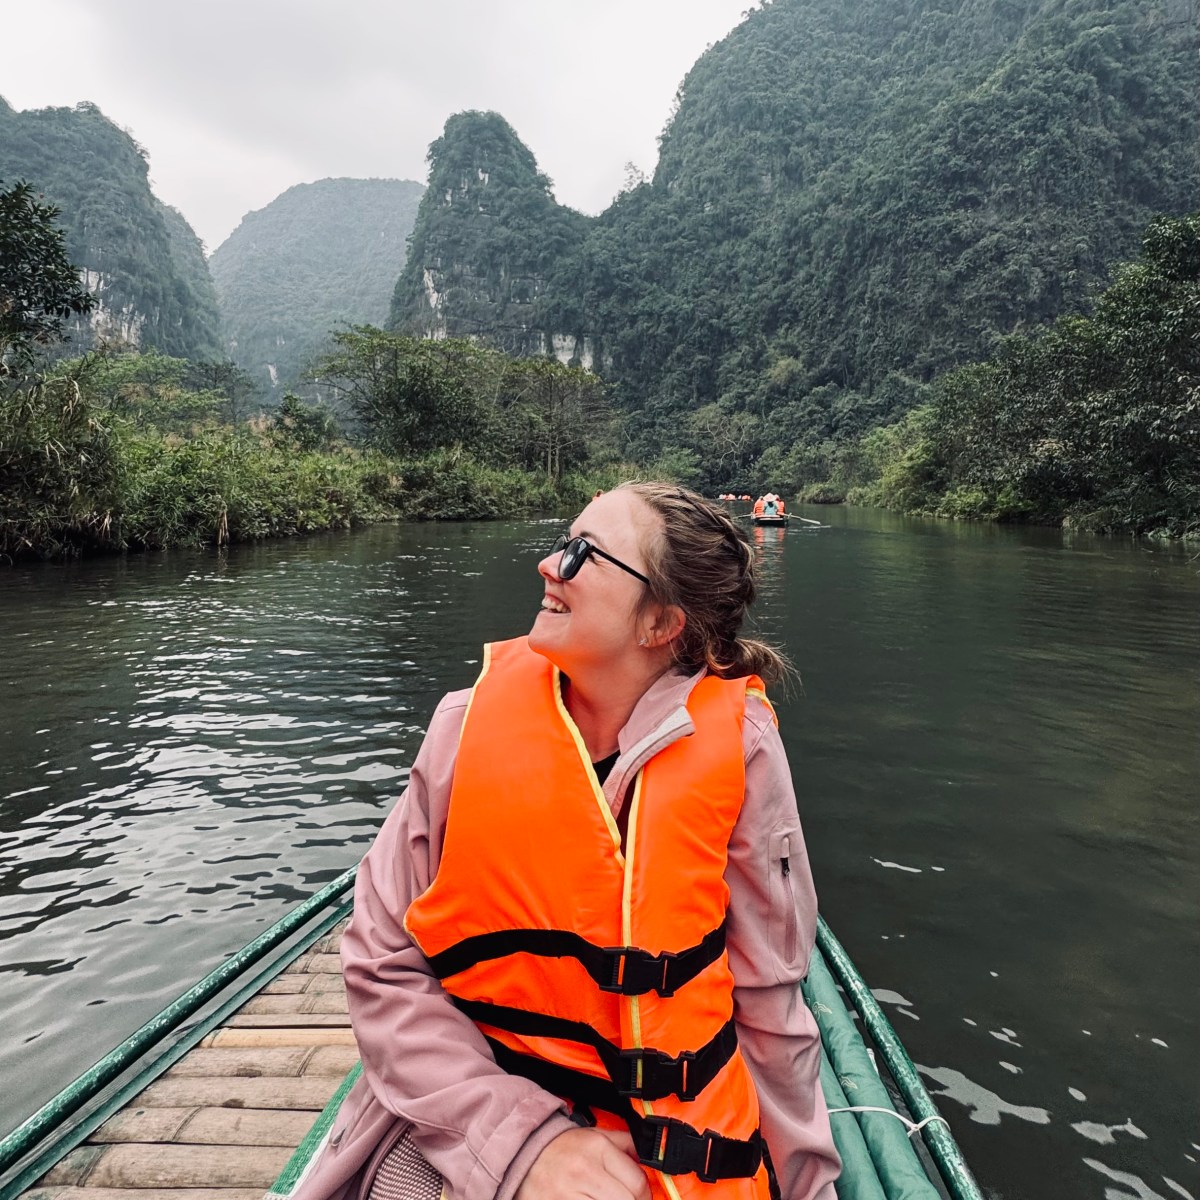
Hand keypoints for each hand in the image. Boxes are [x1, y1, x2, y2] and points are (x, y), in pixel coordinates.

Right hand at [515, 1126, 650, 1199]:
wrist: (524, 1154)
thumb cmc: (564, 1149)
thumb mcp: (596, 1135)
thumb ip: (626, 1145)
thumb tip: (652, 1157)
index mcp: (597, 1148)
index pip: (637, 1182)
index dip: (645, 1195)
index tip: (642, 1197)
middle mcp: (583, 1170)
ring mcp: (567, 1194)